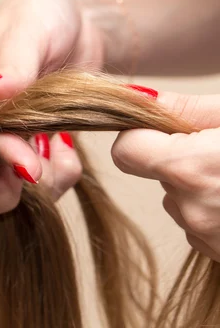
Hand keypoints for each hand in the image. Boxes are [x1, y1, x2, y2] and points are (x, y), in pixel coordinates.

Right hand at [0, 0, 120, 216]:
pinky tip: (69, 154)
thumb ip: (13, 61)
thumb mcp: (27, 26)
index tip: (25, 162)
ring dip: (39, 186)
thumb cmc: (45, 12)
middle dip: (4, 190)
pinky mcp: (35, 146)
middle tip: (38, 173)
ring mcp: (9, 138)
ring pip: (7, 188)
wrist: (85, 19)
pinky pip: (40, 179)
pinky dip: (58, 177)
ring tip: (64, 158)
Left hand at [112, 89, 219, 261]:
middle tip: (218, 149)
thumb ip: (188, 109)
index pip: (125, 151)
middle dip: (178, 158)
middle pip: (154, 175)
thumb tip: (139, 97)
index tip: (165, 128)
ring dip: (198, 186)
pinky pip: (199, 225)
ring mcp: (209, 238)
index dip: (142, 135)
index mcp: (192, 170)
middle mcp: (193, 211)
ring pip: (178, 200)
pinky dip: (214, 210)